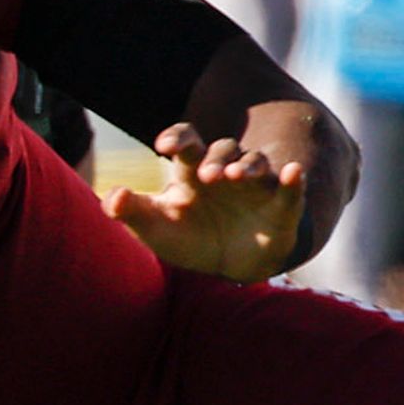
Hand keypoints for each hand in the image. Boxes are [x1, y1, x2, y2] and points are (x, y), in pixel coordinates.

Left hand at [103, 124, 313, 283]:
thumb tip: (110, 197)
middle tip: (208, 176)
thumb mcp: (157, 228)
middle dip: (216, 158)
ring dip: (247, 165)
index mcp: (194, 171)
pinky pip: (289, 189)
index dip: (178, 138)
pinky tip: (293, 172)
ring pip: (255, 163)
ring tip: (235, 176)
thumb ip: (132, 212)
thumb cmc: (189, 238)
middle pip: (224, 149)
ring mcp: (256, 187)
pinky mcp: (281, 207)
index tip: (164, 145)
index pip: (188, 142)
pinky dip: (293, 180)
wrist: (230, 266)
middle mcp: (226, 172)